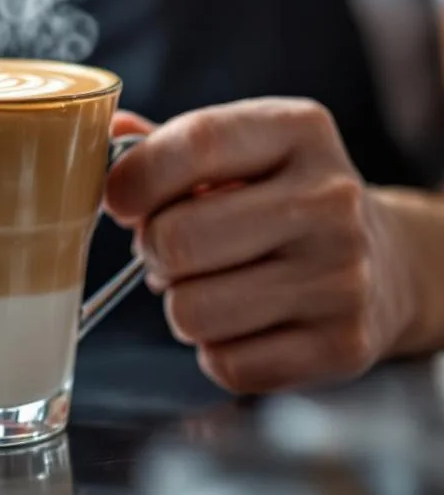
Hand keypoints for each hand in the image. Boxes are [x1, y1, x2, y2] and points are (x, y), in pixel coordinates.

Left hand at [104, 98, 402, 394]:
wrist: (386, 263)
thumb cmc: (279, 202)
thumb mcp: (240, 154)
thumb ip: (166, 145)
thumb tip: (108, 130)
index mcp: (299, 132)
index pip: (196, 143)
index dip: (134, 178)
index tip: (120, 201)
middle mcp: (331, 199)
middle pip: (177, 239)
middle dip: (153, 252)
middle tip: (169, 253)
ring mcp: (342, 276)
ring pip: (192, 311)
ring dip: (182, 306)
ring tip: (211, 287)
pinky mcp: (342, 345)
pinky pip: (226, 365)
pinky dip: (217, 352)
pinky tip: (246, 325)